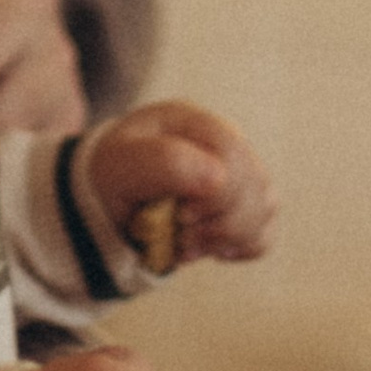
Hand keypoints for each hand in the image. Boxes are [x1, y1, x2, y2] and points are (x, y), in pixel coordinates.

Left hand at [84, 100, 275, 268]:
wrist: (105, 204)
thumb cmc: (112, 177)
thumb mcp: (122, 165)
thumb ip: (166, 163)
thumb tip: (219, 177)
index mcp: (193, 122)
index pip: (234, 154)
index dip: (217, 194)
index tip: (182, 215)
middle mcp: (222, 143)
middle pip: (254, 185)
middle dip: (218, 223)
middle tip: (180, 232)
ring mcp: (239, 173)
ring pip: (265, 209)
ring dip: (225, 238)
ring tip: (186, 242)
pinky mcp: (245, 207)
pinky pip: (265, 234)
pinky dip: (239, 248)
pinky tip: (209, 246)